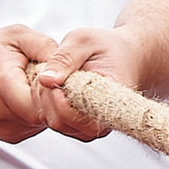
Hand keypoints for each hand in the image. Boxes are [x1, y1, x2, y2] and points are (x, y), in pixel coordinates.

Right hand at [0, 24, 64, 143]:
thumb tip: (69, 63)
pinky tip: (31, 96)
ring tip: (39, 85)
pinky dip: (41, 112)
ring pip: (44, 122)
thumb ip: (43, 46)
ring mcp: (5, 130)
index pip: (41, 103)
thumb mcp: (14, 36)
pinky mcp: (10, 137)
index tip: (63, 75)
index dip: (58, 91)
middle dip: (57, 98)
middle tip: (57, 79)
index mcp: (1, 86)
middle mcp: (1, 115)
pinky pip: (37, 126)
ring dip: (49, 106)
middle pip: (45, 115)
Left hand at [31, 22, 137, 140]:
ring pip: (54, 122)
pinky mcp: (78, 126)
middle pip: (60, 121)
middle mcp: (102, 122)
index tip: (56, 75)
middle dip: (47, 95)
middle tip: (50, 68)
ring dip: (44, 98)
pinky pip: (52, 120)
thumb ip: (64, 58)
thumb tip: (45, 80)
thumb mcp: (84, 41)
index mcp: (111, 102)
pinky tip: (53, 83)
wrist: (124, 55)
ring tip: (54, 74)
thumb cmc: (106, 47)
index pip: (80, 117)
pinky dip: (45, 102)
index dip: (60, 100)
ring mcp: (89, 127)